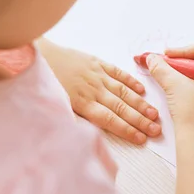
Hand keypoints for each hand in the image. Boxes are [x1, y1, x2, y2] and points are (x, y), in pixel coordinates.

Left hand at [41, 43, 160, 143]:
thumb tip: (88, 136)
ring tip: (154, 114)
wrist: (36, 54)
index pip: (110, 119)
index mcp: (82, 103)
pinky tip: (141, 90)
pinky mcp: (95, 62)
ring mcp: (96, 75)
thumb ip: (73, 120)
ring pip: (122, 92)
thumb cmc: (43, 83)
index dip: (127, 130)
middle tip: (156, 130)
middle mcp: (93, 90)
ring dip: (139, 104)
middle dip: (140, 120)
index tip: (142, 139)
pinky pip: (116, 72)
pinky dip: (130, 80)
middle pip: (121, 108)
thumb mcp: (54, 106)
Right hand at [146, 42, 193, 141]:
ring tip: (168, 77)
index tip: (164, 57)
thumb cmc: (191, 113)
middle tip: (164, 65)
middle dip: (180, 61)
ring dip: (183, 72)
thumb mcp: (173, 84)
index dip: (181, 50)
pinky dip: (189, 83)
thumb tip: (151, 58)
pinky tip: (177, 88)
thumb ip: (160, 67)